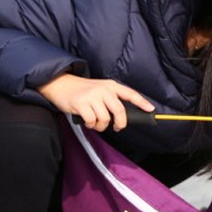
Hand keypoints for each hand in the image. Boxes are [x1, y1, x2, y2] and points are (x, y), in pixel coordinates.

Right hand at [37, 74, 153, 131]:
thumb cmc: (82, 91)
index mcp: (110, 85)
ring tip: (96, 123)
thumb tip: (122, 117)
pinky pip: (92, 121)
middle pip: (119, 111)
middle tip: (117, 127)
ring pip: (105, 119)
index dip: (142, 102)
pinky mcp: (81, 104)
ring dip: (101, 126)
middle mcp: (103, 90)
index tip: (151, 110)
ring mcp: (92, 96)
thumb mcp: (99, 89)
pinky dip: (91, 125)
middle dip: (120, 123)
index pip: (130, 93)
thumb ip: (111, 99)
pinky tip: (87, 121)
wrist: (60, 84)